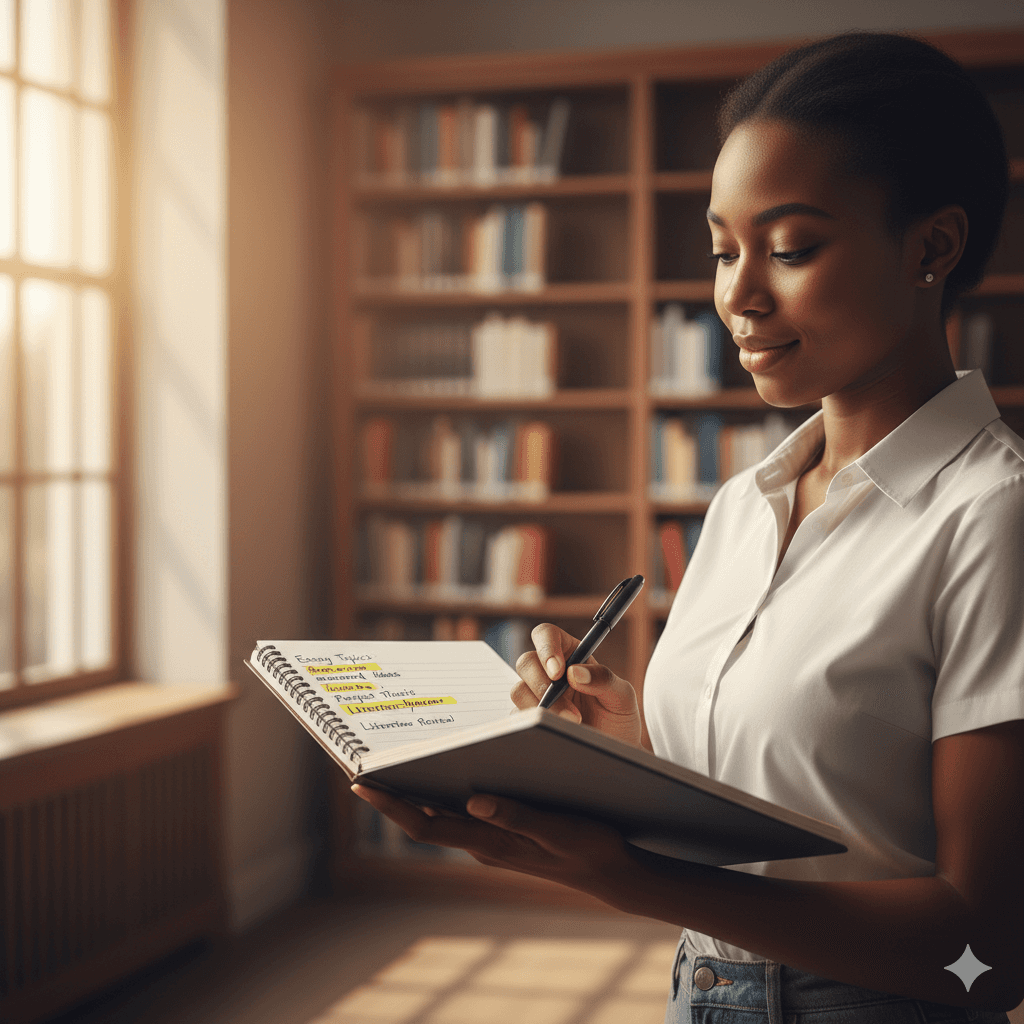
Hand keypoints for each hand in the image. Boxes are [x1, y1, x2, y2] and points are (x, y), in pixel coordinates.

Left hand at [352, 783, 633, 900]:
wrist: (612, 872)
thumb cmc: (589, 847)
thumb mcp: (558, 830)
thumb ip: (518, 817)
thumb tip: (474, 800)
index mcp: (489, 843)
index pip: (426, 824)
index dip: (392, 805)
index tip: (361, 783)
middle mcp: (482, 843)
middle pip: (424, 818)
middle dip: (392, 794)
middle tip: (361, 765)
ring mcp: (492, 840)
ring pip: (442, 815)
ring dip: (415, 791)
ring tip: (393, 760)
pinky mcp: (503, 833)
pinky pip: (462, 813)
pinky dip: (444, 793)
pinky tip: (444, 769)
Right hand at [511, 622, 641, 747]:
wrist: (615, 752)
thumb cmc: (619, 718)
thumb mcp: (622, 695)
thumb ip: (603, 678)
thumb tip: (574, 672)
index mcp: (570, 654)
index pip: (547, 635)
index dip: (546, 647)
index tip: (558, 671)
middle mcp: (549, 671)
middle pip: (526, 662)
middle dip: (543, 685)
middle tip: (569, 709)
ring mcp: (536, 695)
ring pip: (518, 690)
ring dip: (543, 708)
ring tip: (573, 724)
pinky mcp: (530, 718)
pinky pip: (518, 716)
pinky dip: (536, 724)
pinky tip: (558, 732)